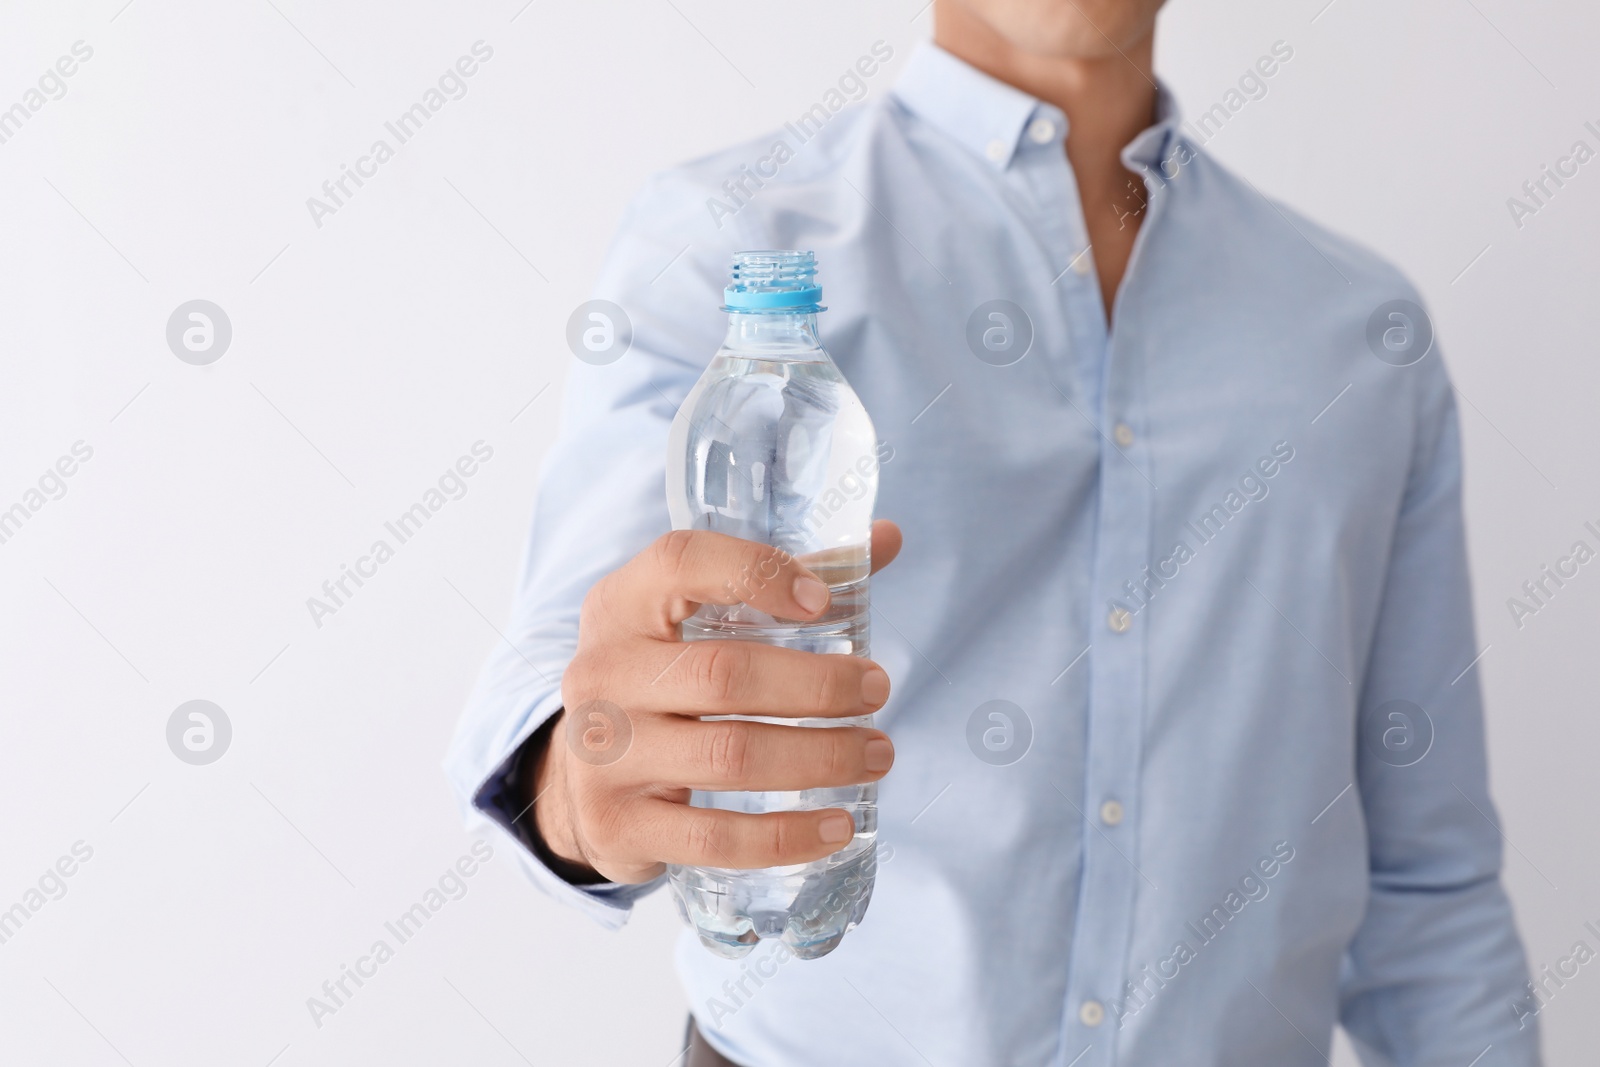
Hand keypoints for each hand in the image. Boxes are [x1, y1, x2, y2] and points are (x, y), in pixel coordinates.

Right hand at [527, 521, 901, 883]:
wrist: (579, 778)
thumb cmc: (661, 681)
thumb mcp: (694, 620)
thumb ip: (785, 579)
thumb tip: (888, 539)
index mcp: (622, 605)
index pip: (681, 562)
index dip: (757, 572)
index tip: (823, 602)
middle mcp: (602, 673)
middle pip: (724, 673)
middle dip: (819, 685)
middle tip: (878, 689)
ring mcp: (602, 755)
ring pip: (729, 756)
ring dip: (820, 758)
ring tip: (876, 754)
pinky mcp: (618, 825)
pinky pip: (716, 837)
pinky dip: (787, 836)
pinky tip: (836, 827)